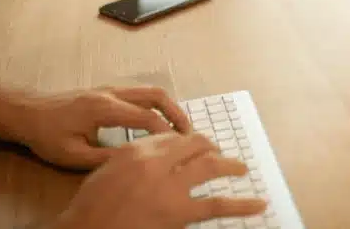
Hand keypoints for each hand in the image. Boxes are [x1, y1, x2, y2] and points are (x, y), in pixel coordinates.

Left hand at [15, 86, 190, 169]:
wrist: (27, 113)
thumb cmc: (47, 135)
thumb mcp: (72, 155)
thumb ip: (105, 158)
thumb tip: (134, 162)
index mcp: (104, 108)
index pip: (147, 117)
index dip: (167, 133)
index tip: (180, 148)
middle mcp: (112, 93)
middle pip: (156, 95)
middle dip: (177, 113)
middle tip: (189, 133)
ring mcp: (111, 89)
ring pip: (150, 91)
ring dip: (169, 107)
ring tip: (179, 128)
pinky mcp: (108, 91)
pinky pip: (141, 93)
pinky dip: (157, 104)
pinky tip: (159, 120)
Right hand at [51, 132, 266, 228]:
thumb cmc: (90, 206)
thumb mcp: (108, 169)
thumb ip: (137, 155)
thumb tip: (164, 151)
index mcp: (137, 150)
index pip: (174, 137)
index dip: (188, 141)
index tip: (195, 147)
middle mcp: (157, 163)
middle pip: (195, 145)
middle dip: (209, 148)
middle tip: (218, 155)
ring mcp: (170, 187)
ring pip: (210, 167)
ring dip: (230, 166)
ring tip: (242, 168)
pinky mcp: (179, 213)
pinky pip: (216, 206)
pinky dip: (241, 205)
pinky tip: (258, 204)